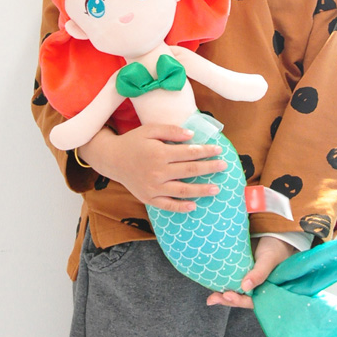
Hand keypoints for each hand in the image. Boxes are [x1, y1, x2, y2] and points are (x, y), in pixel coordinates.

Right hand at [78, 125, 226, 211]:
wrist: (112, 159)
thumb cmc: (133, 142)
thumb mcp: (150, 130)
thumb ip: (171, 131)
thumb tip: (192, 136)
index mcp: (160, 153)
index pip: (189, 152)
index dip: (206, 151)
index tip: (219, 150)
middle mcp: (158, 171)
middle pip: (190, 170)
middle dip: (209, 168)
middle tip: (224, 167)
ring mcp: (153, 187)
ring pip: (183, 190)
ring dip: (201, 190)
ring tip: (216, 189)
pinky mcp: (148, 198)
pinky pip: (167, 205)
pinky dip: (181, 207)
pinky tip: (193, 206)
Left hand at [206, 236, 294, 308]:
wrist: (274, 233)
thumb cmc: (276, 248)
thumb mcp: (268, 260)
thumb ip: (259, 274)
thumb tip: (244, 288)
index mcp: (265, 289)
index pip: (251, 301)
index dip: (239, 301)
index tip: (228, 296)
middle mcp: (255, 286)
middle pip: (240, 297)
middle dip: (226, 300)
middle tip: (213, 299)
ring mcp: (246, 277)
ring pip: (234, 290)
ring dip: (222, 294)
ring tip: (210, 298)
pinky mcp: (240, 269)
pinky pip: (230, 277)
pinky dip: (222, 280)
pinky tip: (212, 281)